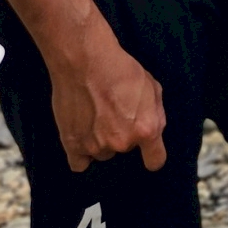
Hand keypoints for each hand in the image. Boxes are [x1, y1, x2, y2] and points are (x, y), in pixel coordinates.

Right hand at [48, 22, 168, 171]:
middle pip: (126, 150)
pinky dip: (81, 154)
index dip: (152, 156)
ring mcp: (96, 146)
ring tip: (96, 118)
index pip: (155, 161)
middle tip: (115, 115)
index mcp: (146, 129)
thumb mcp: (152, 87)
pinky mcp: (72, 145)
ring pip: (103, 154)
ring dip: (102, 142)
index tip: (148, 153)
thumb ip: (156, 114)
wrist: (86, 63)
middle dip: (124, 136)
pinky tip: (82, 138)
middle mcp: (122, 142)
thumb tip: (154, 131)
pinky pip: (79, 164)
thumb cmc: (121, 70)